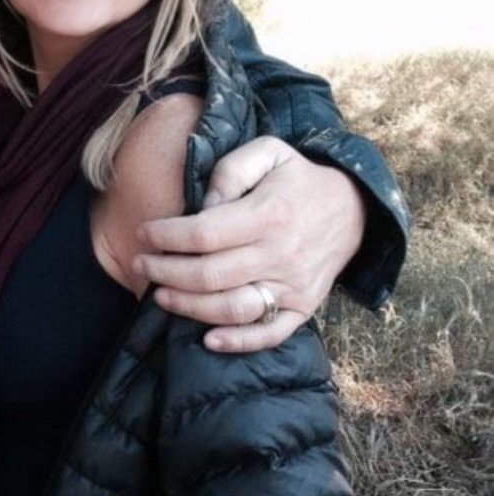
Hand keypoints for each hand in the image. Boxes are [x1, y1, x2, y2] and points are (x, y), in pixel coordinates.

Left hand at [135, 136, 367, 352]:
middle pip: (210, 275)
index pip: (204, 234)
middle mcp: (281, 255)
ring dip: (189, 307)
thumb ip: (230, 171)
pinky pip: (270, 334)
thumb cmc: (298, 179)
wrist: (354, 210)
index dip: (166, 237)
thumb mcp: (269, 153)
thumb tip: (203, 206)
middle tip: (141, 264)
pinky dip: (239, 342)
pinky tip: (208, 340)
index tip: (144, 233)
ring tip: (160, 295)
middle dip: (166, 272)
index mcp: (269, 215)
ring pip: (232, 308)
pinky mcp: (302, 309)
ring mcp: (293, 287)